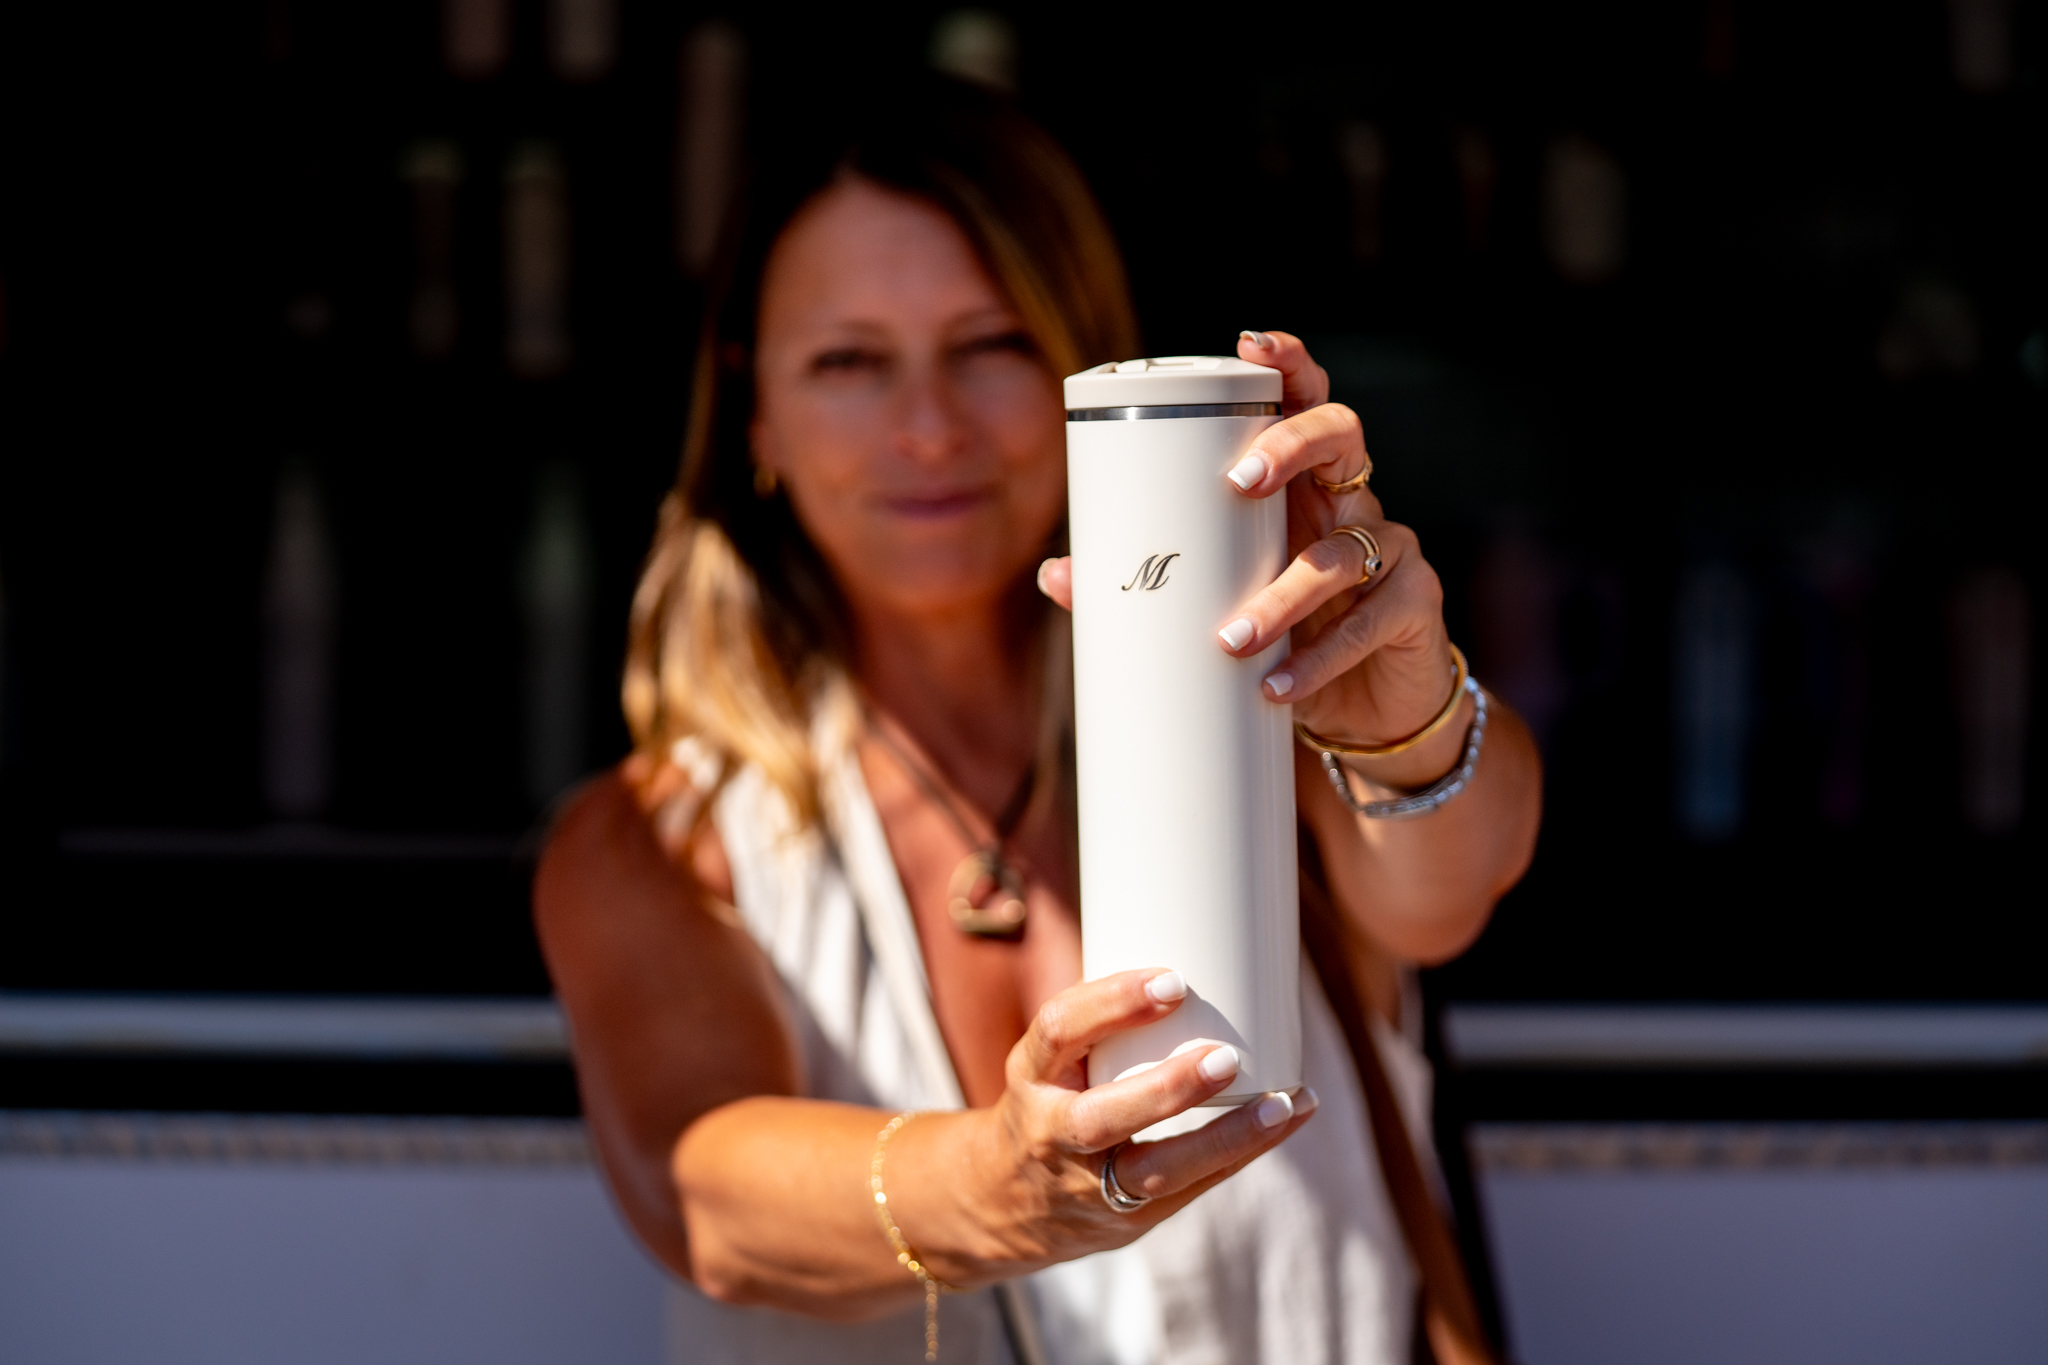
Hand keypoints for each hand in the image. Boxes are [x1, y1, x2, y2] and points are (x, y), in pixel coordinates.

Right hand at [899, 967, 1315, 1283]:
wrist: (1002, 1201)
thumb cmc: (1049, 1097)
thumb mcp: (1049, 1057)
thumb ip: (1106, 1020)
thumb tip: (1199, 941)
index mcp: (1029, 1075)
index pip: (1058, 1032)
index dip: (1111, 1004)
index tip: (1172, 980)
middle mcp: (1052, 1133)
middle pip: (1102, 1118)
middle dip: (1166, 1089)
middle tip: (1225, 1056)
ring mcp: (1089, 1184)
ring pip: (1155, 1172)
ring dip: (1226, 1138)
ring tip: (1282, 1103)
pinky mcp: (1129, 1218)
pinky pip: (1192, 1188)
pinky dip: (1244, 1151)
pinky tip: (1288, 1116)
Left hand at [1037, 331, 1459, 780]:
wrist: (1368, 714)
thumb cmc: (1291, 636)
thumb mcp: (1226, 603)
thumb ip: (1150, 583)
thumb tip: (1055, 574)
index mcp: (1303, 486)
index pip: (1304, 402)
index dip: (1287, 363)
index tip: (1250, 342)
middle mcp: (1352, 503)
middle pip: (1340, 436)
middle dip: (1290, 445)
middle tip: (1239, 480)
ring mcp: (1392, 552)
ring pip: (1343, 552)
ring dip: (1282, 594)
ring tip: (1231, 639)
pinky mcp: (1415, 607)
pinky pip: (1366, 624)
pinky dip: (1315, 659)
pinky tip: (1277, 685)